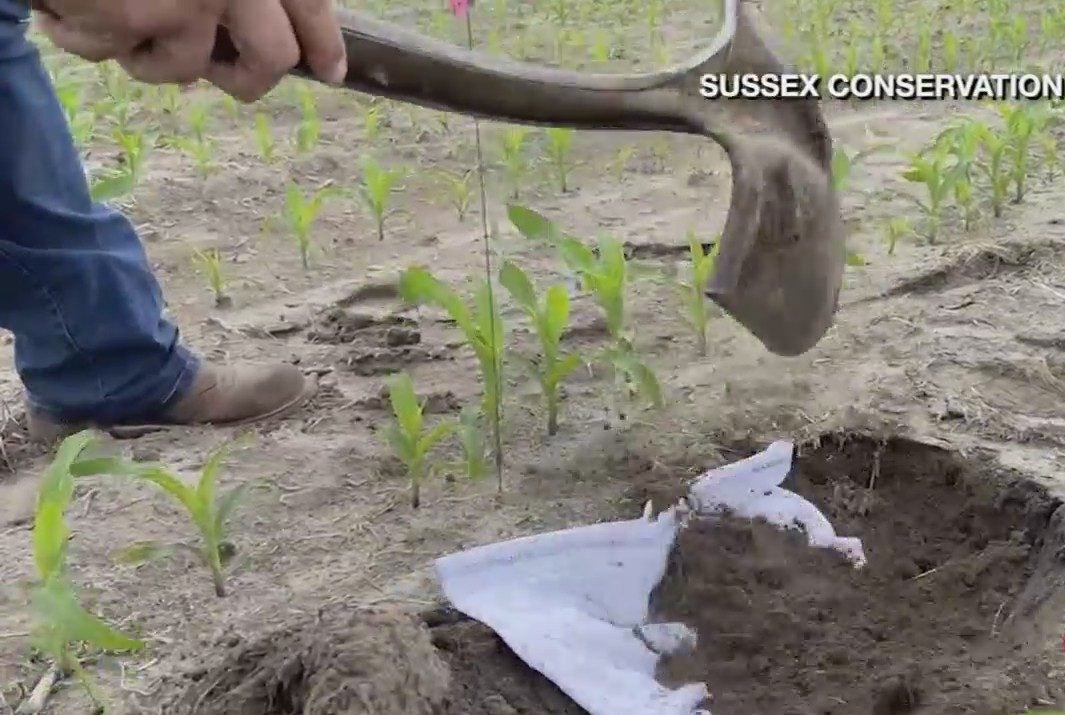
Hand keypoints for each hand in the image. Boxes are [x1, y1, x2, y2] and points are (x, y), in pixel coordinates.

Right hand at [32, 0, 346, 101]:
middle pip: (270, 60)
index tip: (330, 72)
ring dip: (145, 53)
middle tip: (222, 70)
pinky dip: (77, 33)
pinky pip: (109, 54)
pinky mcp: (128, 19)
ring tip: (112, 10)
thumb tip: (245, 27)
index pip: (310, 5)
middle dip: (246, 78)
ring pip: (182, 68)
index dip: (322, 44)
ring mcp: (184, 1)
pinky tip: (59, 1)